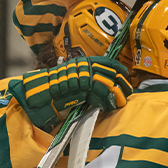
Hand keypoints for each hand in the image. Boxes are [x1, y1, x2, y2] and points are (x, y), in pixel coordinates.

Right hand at [9, 56, 131, 131]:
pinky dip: (107, 100)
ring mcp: (83, 76)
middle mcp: (84, 66)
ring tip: (121, 100)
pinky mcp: (82, 88)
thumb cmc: (55, 87)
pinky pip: (99, 94)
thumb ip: (88, 79)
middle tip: (128, 89)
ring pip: (107, 83)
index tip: (126, 74)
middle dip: (122, 82)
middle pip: (110, 72)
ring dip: (117, 93)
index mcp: (83, 62)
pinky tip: (111, 105)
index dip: (118, 67)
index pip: (106, 61)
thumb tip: (104, 84)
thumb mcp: (74, 78)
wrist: (39, 92)